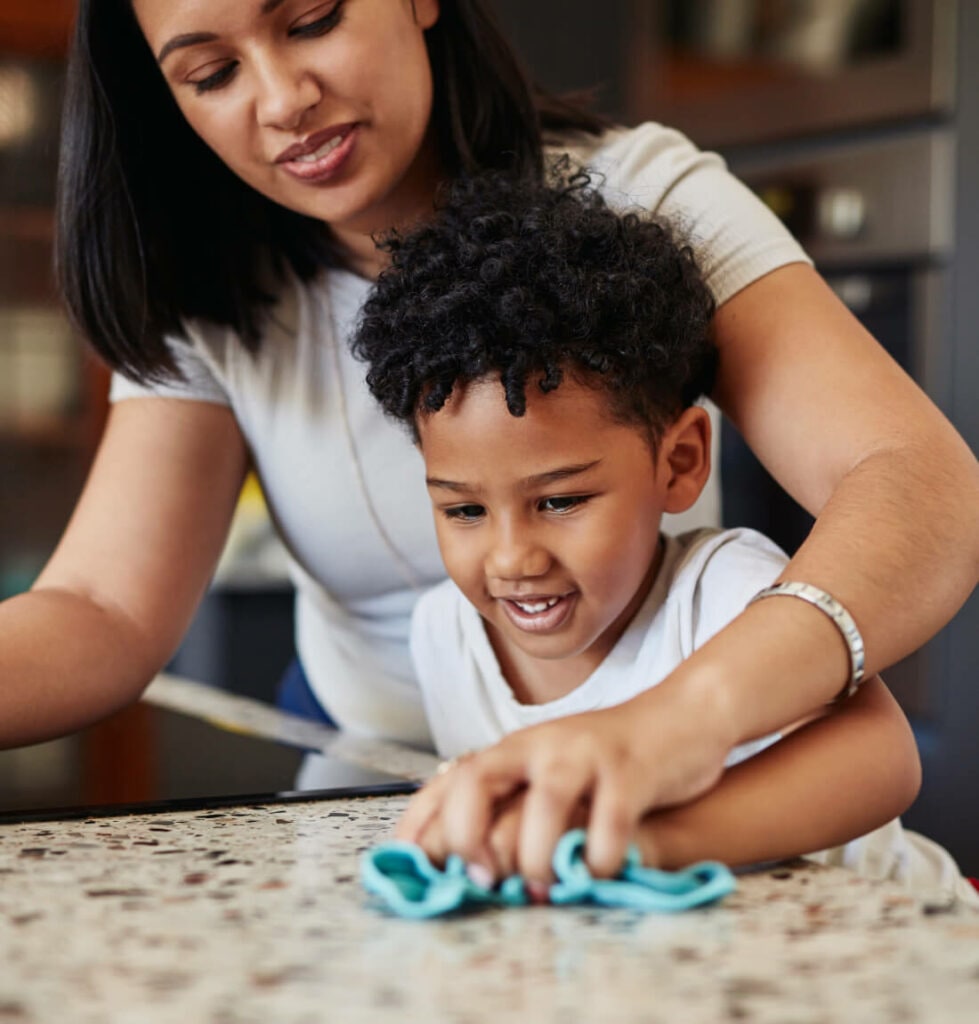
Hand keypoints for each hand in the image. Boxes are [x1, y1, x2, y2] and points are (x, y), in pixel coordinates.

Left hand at [396, 686, 731, 883]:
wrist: (679, 717)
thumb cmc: (606, 762)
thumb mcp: (549, 774)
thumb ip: (513, 808)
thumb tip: (465, 867)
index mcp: (513, 749)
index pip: (448, 782)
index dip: (421, 827)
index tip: (417, 871)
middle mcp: (539, 745)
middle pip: (477, 781)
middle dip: (467, 838)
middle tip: (483, 880)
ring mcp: (584, 754)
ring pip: (544, 804)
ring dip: (536, 858)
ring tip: (542, 889)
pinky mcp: (630, 771)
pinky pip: (609, 822)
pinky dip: (599, 859)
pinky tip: (599, 872)